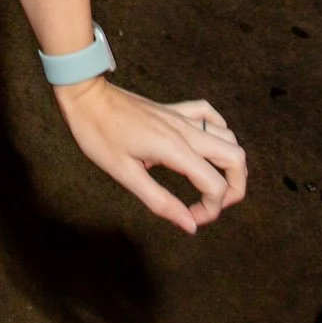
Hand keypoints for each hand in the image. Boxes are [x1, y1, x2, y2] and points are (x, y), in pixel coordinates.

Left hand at [54, 78, 247, 232]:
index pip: (216, 185)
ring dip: (229, 163)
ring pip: (228, 136)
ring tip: (209, 182)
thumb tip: (189, 225)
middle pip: (236, 158)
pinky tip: (207, 145)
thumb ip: (160, 201)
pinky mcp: (174, 109)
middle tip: (211, 204)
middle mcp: (186, 131)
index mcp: (175, 150)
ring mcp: (182, 117)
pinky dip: (218, 131)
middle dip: (234, 188)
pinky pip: (208, 114)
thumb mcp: (124, 174)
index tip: (190, 219)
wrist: (85, 96)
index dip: (211, 210)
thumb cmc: (98, 135)